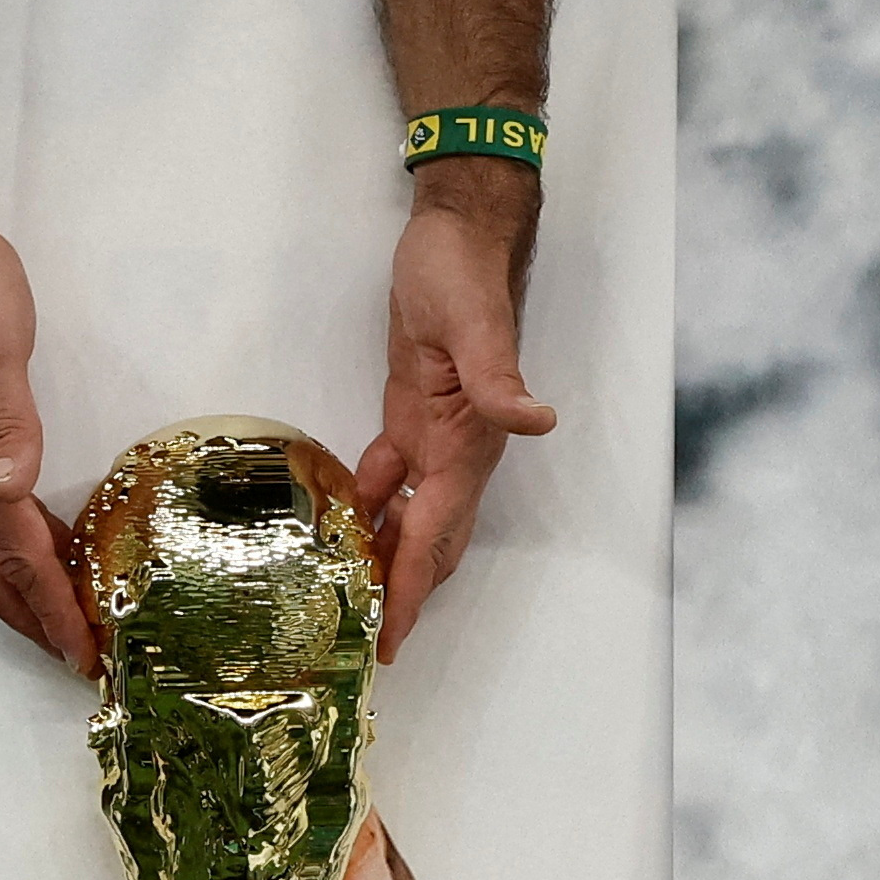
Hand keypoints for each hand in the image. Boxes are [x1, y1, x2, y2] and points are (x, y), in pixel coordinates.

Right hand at [0, 217, 95, 668]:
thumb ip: (6, 422)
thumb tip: (11, 490)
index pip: (14, 558)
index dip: (50, 611)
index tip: (84, 655)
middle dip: (34, 624)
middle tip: (82, 661)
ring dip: (26, 596)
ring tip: (71, 624)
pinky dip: (22, 553)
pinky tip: (52, 549)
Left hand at [352, 173, 559, 659]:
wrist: (459, 232)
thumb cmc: (463, 271)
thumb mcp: (474, 322)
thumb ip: (499, 377)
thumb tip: (539, 420)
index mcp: (468, 443)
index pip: (435, 535)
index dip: (413, 590)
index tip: (392, 640)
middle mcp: (457, 451)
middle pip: (430, 543)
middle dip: (404, 596)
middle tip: (366, 646)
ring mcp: (435, 434)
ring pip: (412, 519)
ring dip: (386, 559)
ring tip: (349, 604)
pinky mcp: (412, 414)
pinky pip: (392, 478)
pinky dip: (370, 509)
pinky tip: (339, 530)